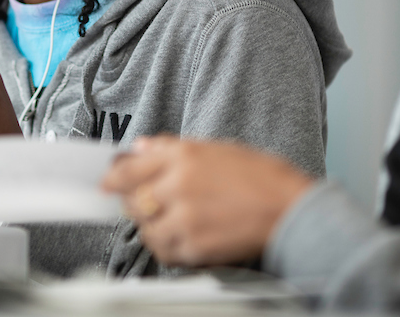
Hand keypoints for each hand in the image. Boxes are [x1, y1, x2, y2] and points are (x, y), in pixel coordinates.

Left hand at [101, 136, 313, 266]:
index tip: (107, 183)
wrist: (291, 210)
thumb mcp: (217, 148)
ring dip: (150, 227)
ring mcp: (185, 219)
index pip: (128, 169)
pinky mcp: (195, 247)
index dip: (112, 178)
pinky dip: (166, 247)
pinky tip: (180, 238)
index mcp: (183, 157)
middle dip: (133, 203)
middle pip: (132, 200)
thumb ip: (173, 148)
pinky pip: (165, 251)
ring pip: (145, 228)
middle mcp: (178, 185)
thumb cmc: (262, 177)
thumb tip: (140, 148)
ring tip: (167, 221)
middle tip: (142, 203)